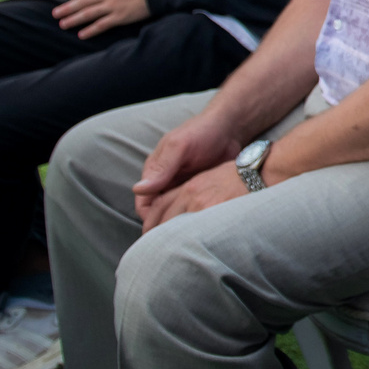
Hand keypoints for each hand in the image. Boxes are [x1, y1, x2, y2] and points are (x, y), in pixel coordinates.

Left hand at [54, 0, 154, 38]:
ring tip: (62, 24)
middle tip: (55, 13)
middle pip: (84, 0)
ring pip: (88, 13)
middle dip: (68, 7)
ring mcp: (112, 5)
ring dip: (73, 19)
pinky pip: (101, 25)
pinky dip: (90, 30)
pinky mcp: (120, 17)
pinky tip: (81, 35)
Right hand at [132, 112, 246, 227]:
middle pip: (159, 214)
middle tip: (180, 240)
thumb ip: (162, 167)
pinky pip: (193, 210)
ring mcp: (183, 188)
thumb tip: (138, 189)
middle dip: (166, 227)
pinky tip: (206, 224)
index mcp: (155, 172)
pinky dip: (197, 218)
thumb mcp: (180, 147)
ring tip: (194, 235)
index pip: (145, 205)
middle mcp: (166, 183)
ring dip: (182, 224)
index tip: (163, 233)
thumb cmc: (202, 132)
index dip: (150, 220)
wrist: (230, 128)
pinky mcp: (200, 191)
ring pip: (176, 214)